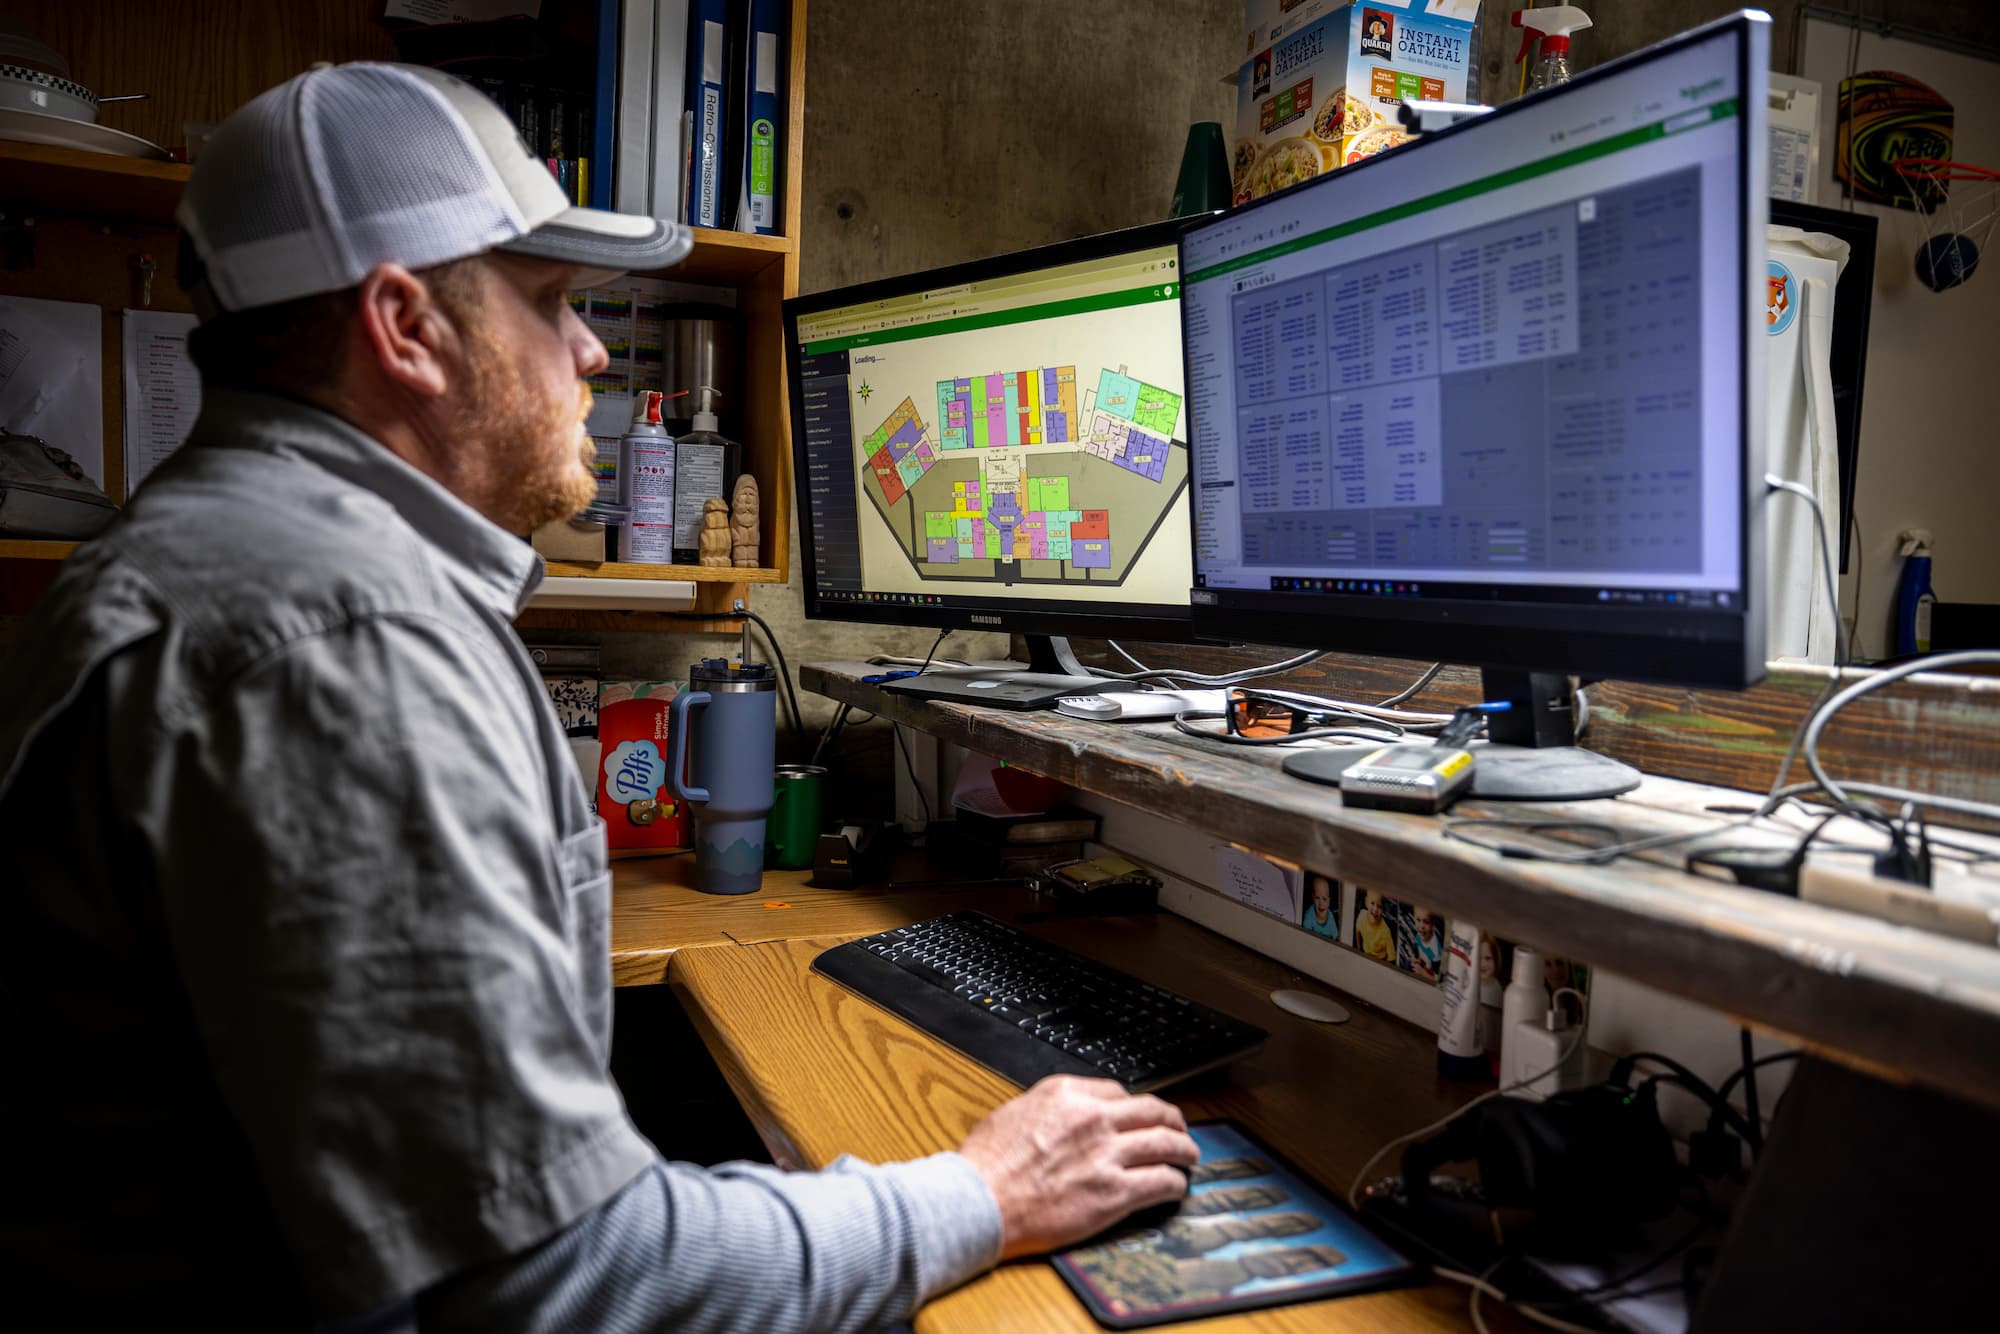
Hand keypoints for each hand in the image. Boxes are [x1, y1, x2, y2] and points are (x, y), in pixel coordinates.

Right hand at [957, 1075, 1199, 1258]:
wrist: (980, 1201)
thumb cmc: (988, 1164)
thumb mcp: (1016, 1112)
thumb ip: (1049, 1107)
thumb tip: (1067, 1113)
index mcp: (1068, 1094)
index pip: (1118, 1091)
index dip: (1135, 1105)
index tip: (1140, 1115)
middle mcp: (1093, 1119)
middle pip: (1152, 1111)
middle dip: (1173, 1120)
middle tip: (1180, 1129)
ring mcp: (1107, 1155)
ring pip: (1166, 1144)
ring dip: (1184, 1149)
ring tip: (1190, 1155)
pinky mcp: (1114, 1193)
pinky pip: (1161, 1181)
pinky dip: (1175, 1183)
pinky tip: (1176, 1186)